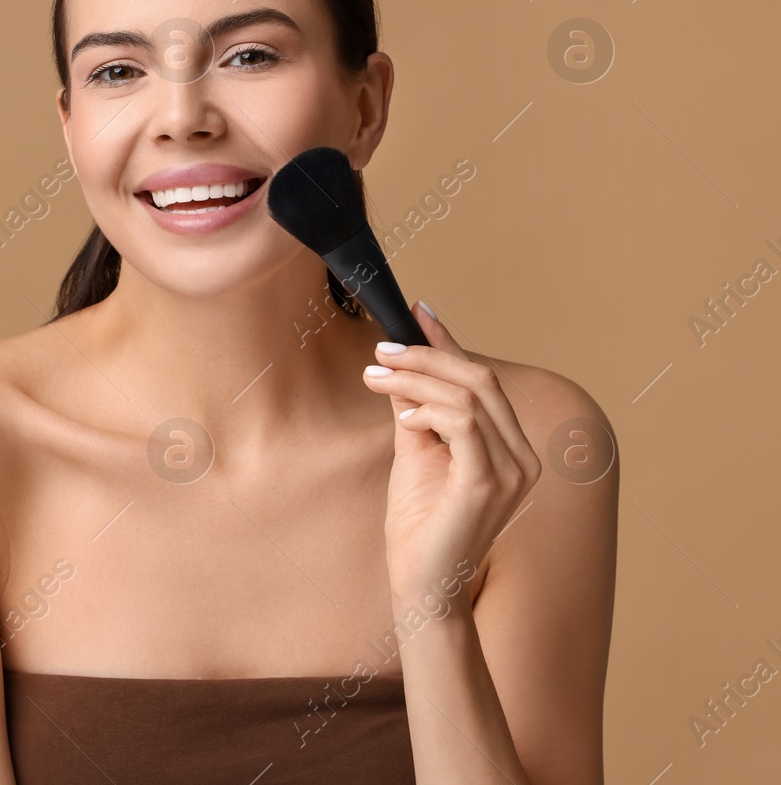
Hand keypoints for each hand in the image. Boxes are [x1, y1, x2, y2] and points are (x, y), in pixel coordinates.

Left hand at [363, 301, 541, 607]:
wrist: (421, 586)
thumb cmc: (419, 526)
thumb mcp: (416, 452)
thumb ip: (416, 410)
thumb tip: (401, 366)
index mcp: (511, 447)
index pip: (483, 380)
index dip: (449, 342)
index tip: (417, 312)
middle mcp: (523, 456)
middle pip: (479, 379)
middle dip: (426, 356)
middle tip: (381, 351)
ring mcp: (513, 472)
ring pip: (469, 395)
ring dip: (416, 379)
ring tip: (376, 378)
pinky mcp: (489, 485)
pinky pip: (463, 425)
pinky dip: (429, 409)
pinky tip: (403, 416)